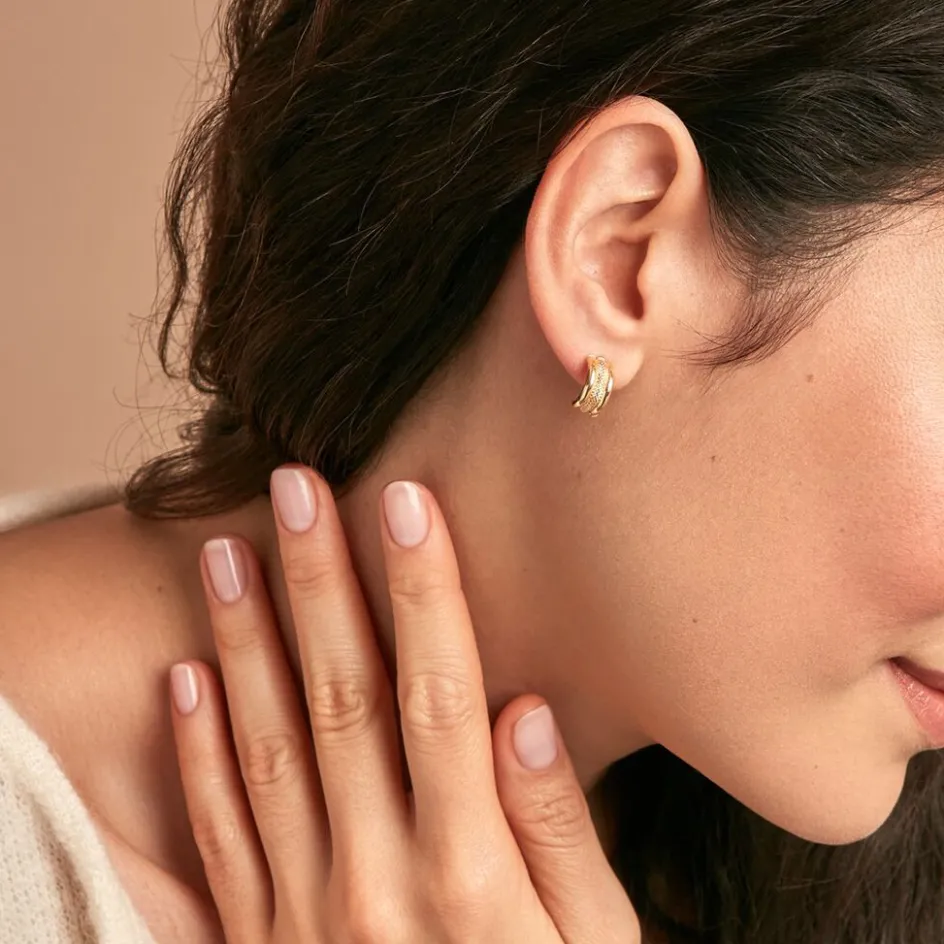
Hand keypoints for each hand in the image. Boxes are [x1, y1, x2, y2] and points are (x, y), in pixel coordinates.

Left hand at [168, 465, 640, 942]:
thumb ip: (558, 835)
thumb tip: (524, 714)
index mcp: (469, 873)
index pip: (441, 694)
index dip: (424, 591)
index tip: (407, 503)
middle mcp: (375, 877)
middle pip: (343, 698)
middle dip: (320, 582)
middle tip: (297, 489)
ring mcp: (304, 911)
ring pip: (265, 749)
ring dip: (244, 642)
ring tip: (228, 553)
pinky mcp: (260, 941)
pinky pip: (219, 836)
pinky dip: (197, 753)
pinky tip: (186, 679)